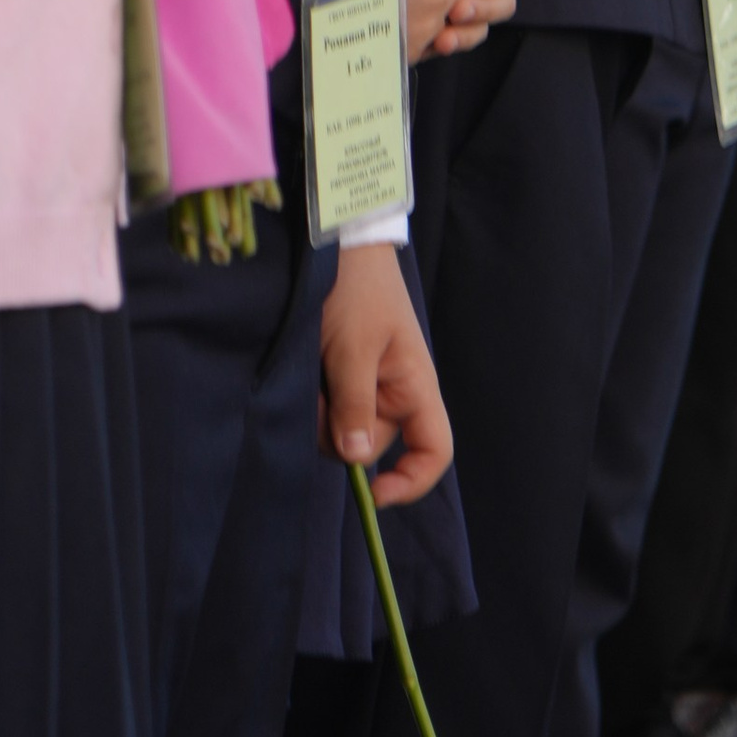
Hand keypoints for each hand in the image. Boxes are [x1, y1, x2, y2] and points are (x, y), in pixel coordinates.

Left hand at [319, 241, 452, 505]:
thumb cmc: (356, 289)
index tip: (372, 492)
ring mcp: (366, 384)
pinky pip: (327, 407)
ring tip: (308, 370)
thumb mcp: (353, 347)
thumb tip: (357, 460)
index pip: (433, 450)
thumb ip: (355, 404)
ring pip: (343, 428)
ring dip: (319, 414)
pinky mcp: (341, 375)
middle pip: (372, 444)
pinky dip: (311, 399)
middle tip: (313, 393)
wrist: (337, 243)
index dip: (411, 481)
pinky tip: (303, 370)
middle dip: (339, 433)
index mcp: (414, 387)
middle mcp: (394, 393)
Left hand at [390, 0, 529, 58]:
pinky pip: (457, 41)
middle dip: (486, 8)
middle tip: (459, 8)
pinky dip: (449, 44)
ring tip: (444, 35)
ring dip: (467, 33)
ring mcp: (463, 4)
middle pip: (505, 2)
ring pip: (481, 26)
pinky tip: (434, 43)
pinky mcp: (444, 26)